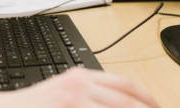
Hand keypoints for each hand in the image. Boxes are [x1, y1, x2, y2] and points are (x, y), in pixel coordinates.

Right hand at [0, 68, 158, 106]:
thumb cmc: (31, 107)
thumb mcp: (64, 95)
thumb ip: (89, 97)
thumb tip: (118, 103)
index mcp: (82, 76)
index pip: (126, 85)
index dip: (148, 99)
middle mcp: (81, 83)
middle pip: (128, 99)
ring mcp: (75, 98)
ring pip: (119, 107)